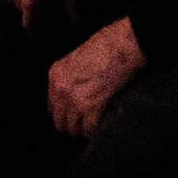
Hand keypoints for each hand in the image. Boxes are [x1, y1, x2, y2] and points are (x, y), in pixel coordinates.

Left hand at [47, 18, 145, 137]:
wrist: (125, 43)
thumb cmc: (108, 45)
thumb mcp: (78, 58)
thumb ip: (71, 77)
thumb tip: (78, 95)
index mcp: (55, 74)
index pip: (52, 106)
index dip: (64, 115)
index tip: (74, 119)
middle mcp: (60, 88)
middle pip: (59, 121)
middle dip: (72, 127)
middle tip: (85, 129)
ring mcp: (74, 99)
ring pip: (72, 129)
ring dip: (83, 132)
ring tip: (94, 132)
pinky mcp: (92, 106)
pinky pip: (89, 130)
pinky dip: (95, 133)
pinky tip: (102, 130)